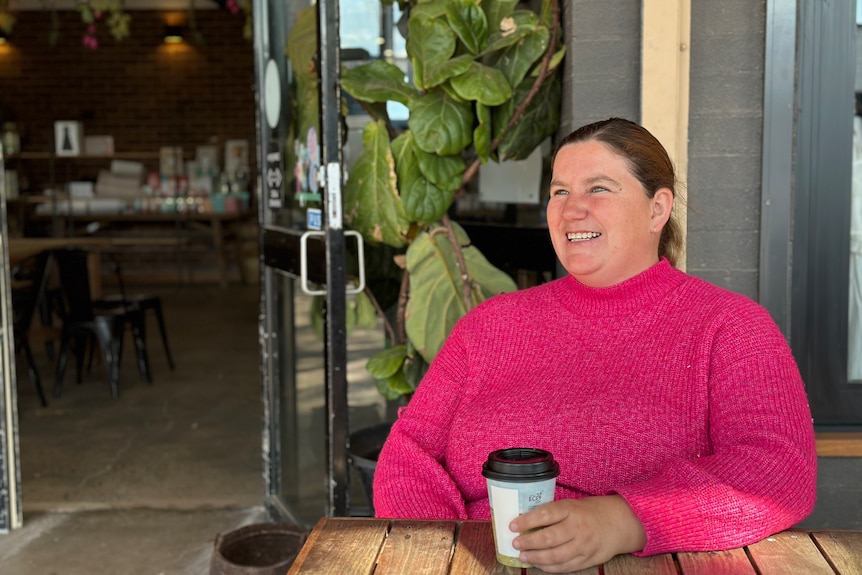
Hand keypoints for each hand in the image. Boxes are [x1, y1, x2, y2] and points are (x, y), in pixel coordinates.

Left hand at [509, 495, 645, 571]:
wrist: (619, 522)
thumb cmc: (590, 511)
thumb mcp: (572, 505)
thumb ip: (553, 514)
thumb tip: (526, 522)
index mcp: (571, 509)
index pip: (546, 514)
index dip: (527, 521)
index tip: (513, 525)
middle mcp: (578, 527)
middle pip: (549, 538)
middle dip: (529, 542)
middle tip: (516, 543)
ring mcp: (584, 545)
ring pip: (556, 556)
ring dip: (537, 557)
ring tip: (523, 556)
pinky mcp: (588, 559)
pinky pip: (566, 567)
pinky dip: (550, 568)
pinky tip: (539, 565)